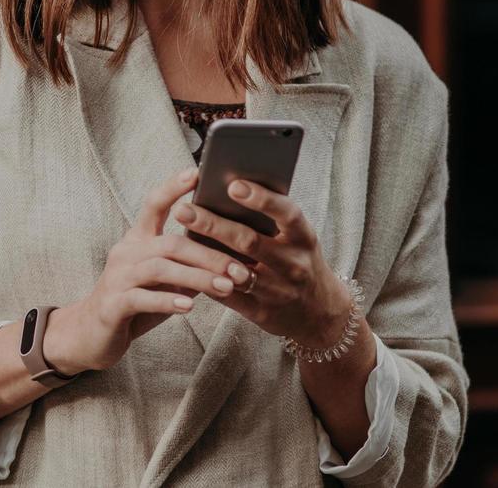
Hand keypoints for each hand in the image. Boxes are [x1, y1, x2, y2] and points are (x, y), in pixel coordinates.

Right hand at [45, 167, 245, 374]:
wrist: (92, 334)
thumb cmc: (136, 302)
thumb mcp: (163, 279)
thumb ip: (187, 265)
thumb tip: (232, 256)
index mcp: (138, 240)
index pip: (154, 205)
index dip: (173, 187)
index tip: (196, 172)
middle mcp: (126, 252)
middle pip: (170, 243)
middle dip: (209, 255)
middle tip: (240, 269)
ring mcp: (117, 277)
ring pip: (160, 269)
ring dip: (197, 278)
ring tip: (226, 287)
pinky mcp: (112, 305)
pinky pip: (142, 298)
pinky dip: (167, 301)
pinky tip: (188, 307)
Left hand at [172, 179, 351, 347]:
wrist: (320, 312)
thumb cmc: (298, 260)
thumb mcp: (297, 237)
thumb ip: (271, 217)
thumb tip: (228, 185)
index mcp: (304, 238)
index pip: (287, 214)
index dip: (262, 199)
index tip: (233, 184)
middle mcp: (294, 264)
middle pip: (249, 242)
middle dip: (213, 225)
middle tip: (183, 209)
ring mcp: (279, 291)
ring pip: (236, 272)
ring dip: (205, 256)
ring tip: (177, 239)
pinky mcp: (262, 313)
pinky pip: (228, 296)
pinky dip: (205, 281)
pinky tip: (185, 267)